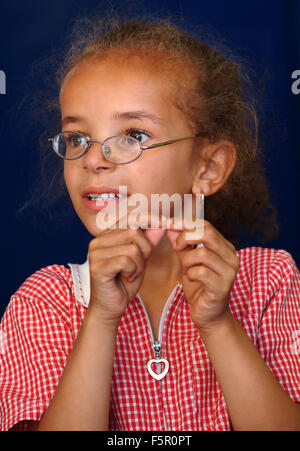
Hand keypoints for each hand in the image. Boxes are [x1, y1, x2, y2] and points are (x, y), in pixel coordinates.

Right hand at [88, 212, 165, 323]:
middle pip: (133, 231)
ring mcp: (95, 252)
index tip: (164, 222)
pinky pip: (126, 261)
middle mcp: (98, 240)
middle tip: (138, 265)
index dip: (148, 220)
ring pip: (132, 248)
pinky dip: (132, 272)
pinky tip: (125, 278)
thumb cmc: (124, 282)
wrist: (111, 307)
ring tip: (130, 274)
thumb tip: (161, 221)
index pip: (130, 219)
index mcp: (106, 234)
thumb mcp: (141, 258)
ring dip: (138, 264)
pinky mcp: (97, 266)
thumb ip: (149, 239)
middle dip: (145, 249)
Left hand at [166, 218, 238, 332]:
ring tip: (186, 270)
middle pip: (207, 233)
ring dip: (187, 261)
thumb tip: (171, 226)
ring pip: (202, 253)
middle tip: (176, 247)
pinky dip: (190, 273)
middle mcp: (231, 256)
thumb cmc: (199, 287)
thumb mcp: (187, 261)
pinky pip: (201, 272)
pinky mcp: (222, 286)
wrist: (208, 315)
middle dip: (185, 237)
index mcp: (224, 247)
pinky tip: (190, 279)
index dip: (185, 223)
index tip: (169, 225)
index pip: (206, 225)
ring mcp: (229, 272)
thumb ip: (181, 244)